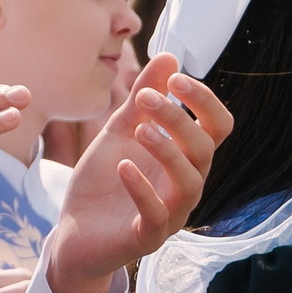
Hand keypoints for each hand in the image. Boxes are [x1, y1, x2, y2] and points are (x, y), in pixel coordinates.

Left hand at [39, 55, 230, 292]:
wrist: (73, 233)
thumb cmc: (103, 182)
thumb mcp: (119, 132)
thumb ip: (141, 99)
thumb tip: (170, 55)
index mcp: (185, 158)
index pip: (217, 126)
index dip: (204, 101)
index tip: (174, 79)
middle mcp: (186, 185)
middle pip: (204, 149)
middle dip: (177, 118)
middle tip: (144, 98)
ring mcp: (171, 214)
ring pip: (190, 182)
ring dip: (168, 150)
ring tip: (140, 130)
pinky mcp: (148, 237)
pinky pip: (157, 214)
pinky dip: (142, 188)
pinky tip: (123, 166)